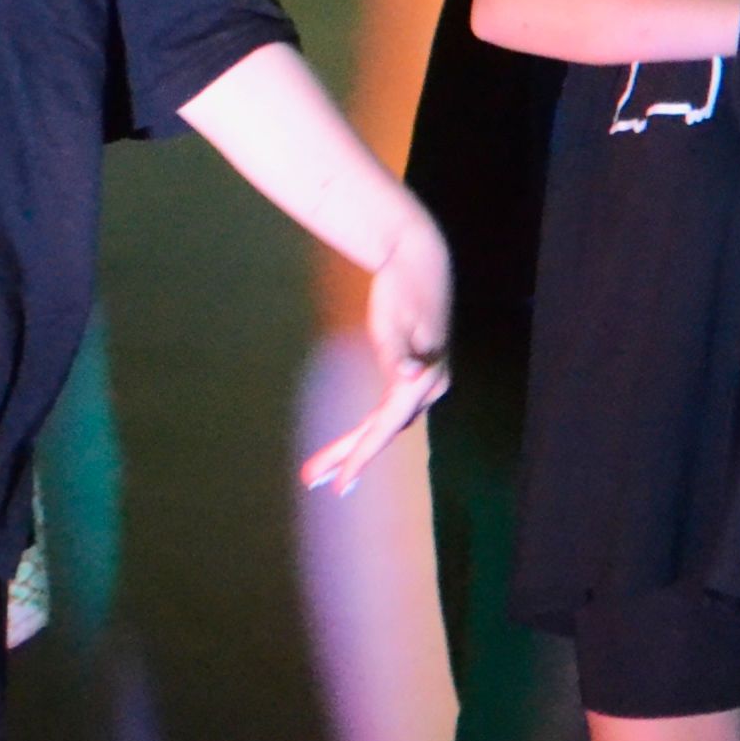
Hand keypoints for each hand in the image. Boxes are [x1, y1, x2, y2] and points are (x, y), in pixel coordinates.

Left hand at [301, 222, 452, 495]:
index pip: (387, 427)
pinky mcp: (413, 377)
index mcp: (424, 378)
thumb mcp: (395, 318)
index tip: (341, 483)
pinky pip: (386, 413)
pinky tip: (348, 444)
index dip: (362, 456)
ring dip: (353, 447)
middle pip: (383, 431)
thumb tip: (409, 375)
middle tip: (310, 478)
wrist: (419, 257)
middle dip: (347, 456)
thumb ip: (398, 351)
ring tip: (318, 469)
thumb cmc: (403, 286)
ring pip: (384, 425)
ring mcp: (423, 384)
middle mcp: (429, 387)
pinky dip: (364, 430)